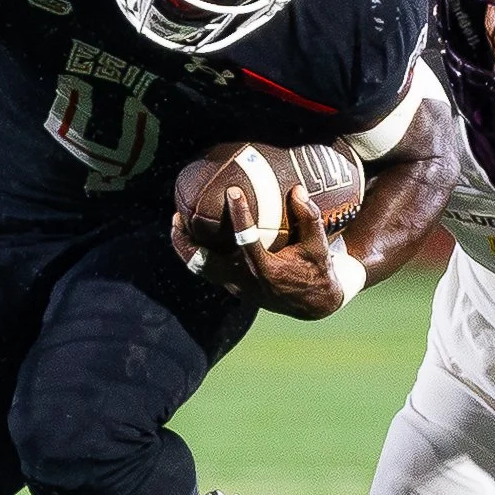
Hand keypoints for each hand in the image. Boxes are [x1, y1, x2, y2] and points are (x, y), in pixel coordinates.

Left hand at [173, 185, 345, 319]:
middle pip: (205, 264)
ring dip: (184, 247)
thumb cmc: (315, 269)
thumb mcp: (318, 246)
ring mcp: (236, 287)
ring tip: (176, 221)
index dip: (240, 216)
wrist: (311, 304)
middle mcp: (246, 281)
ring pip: (200, 269)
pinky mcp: (232, 287)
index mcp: (267, 271)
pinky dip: (197, 252)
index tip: (232, 191)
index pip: (247, 241)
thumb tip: (297, 190)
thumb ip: (309, 218)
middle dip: (186, 242)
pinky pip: (208, 269)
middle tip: (177, 215)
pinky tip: (193, 231)